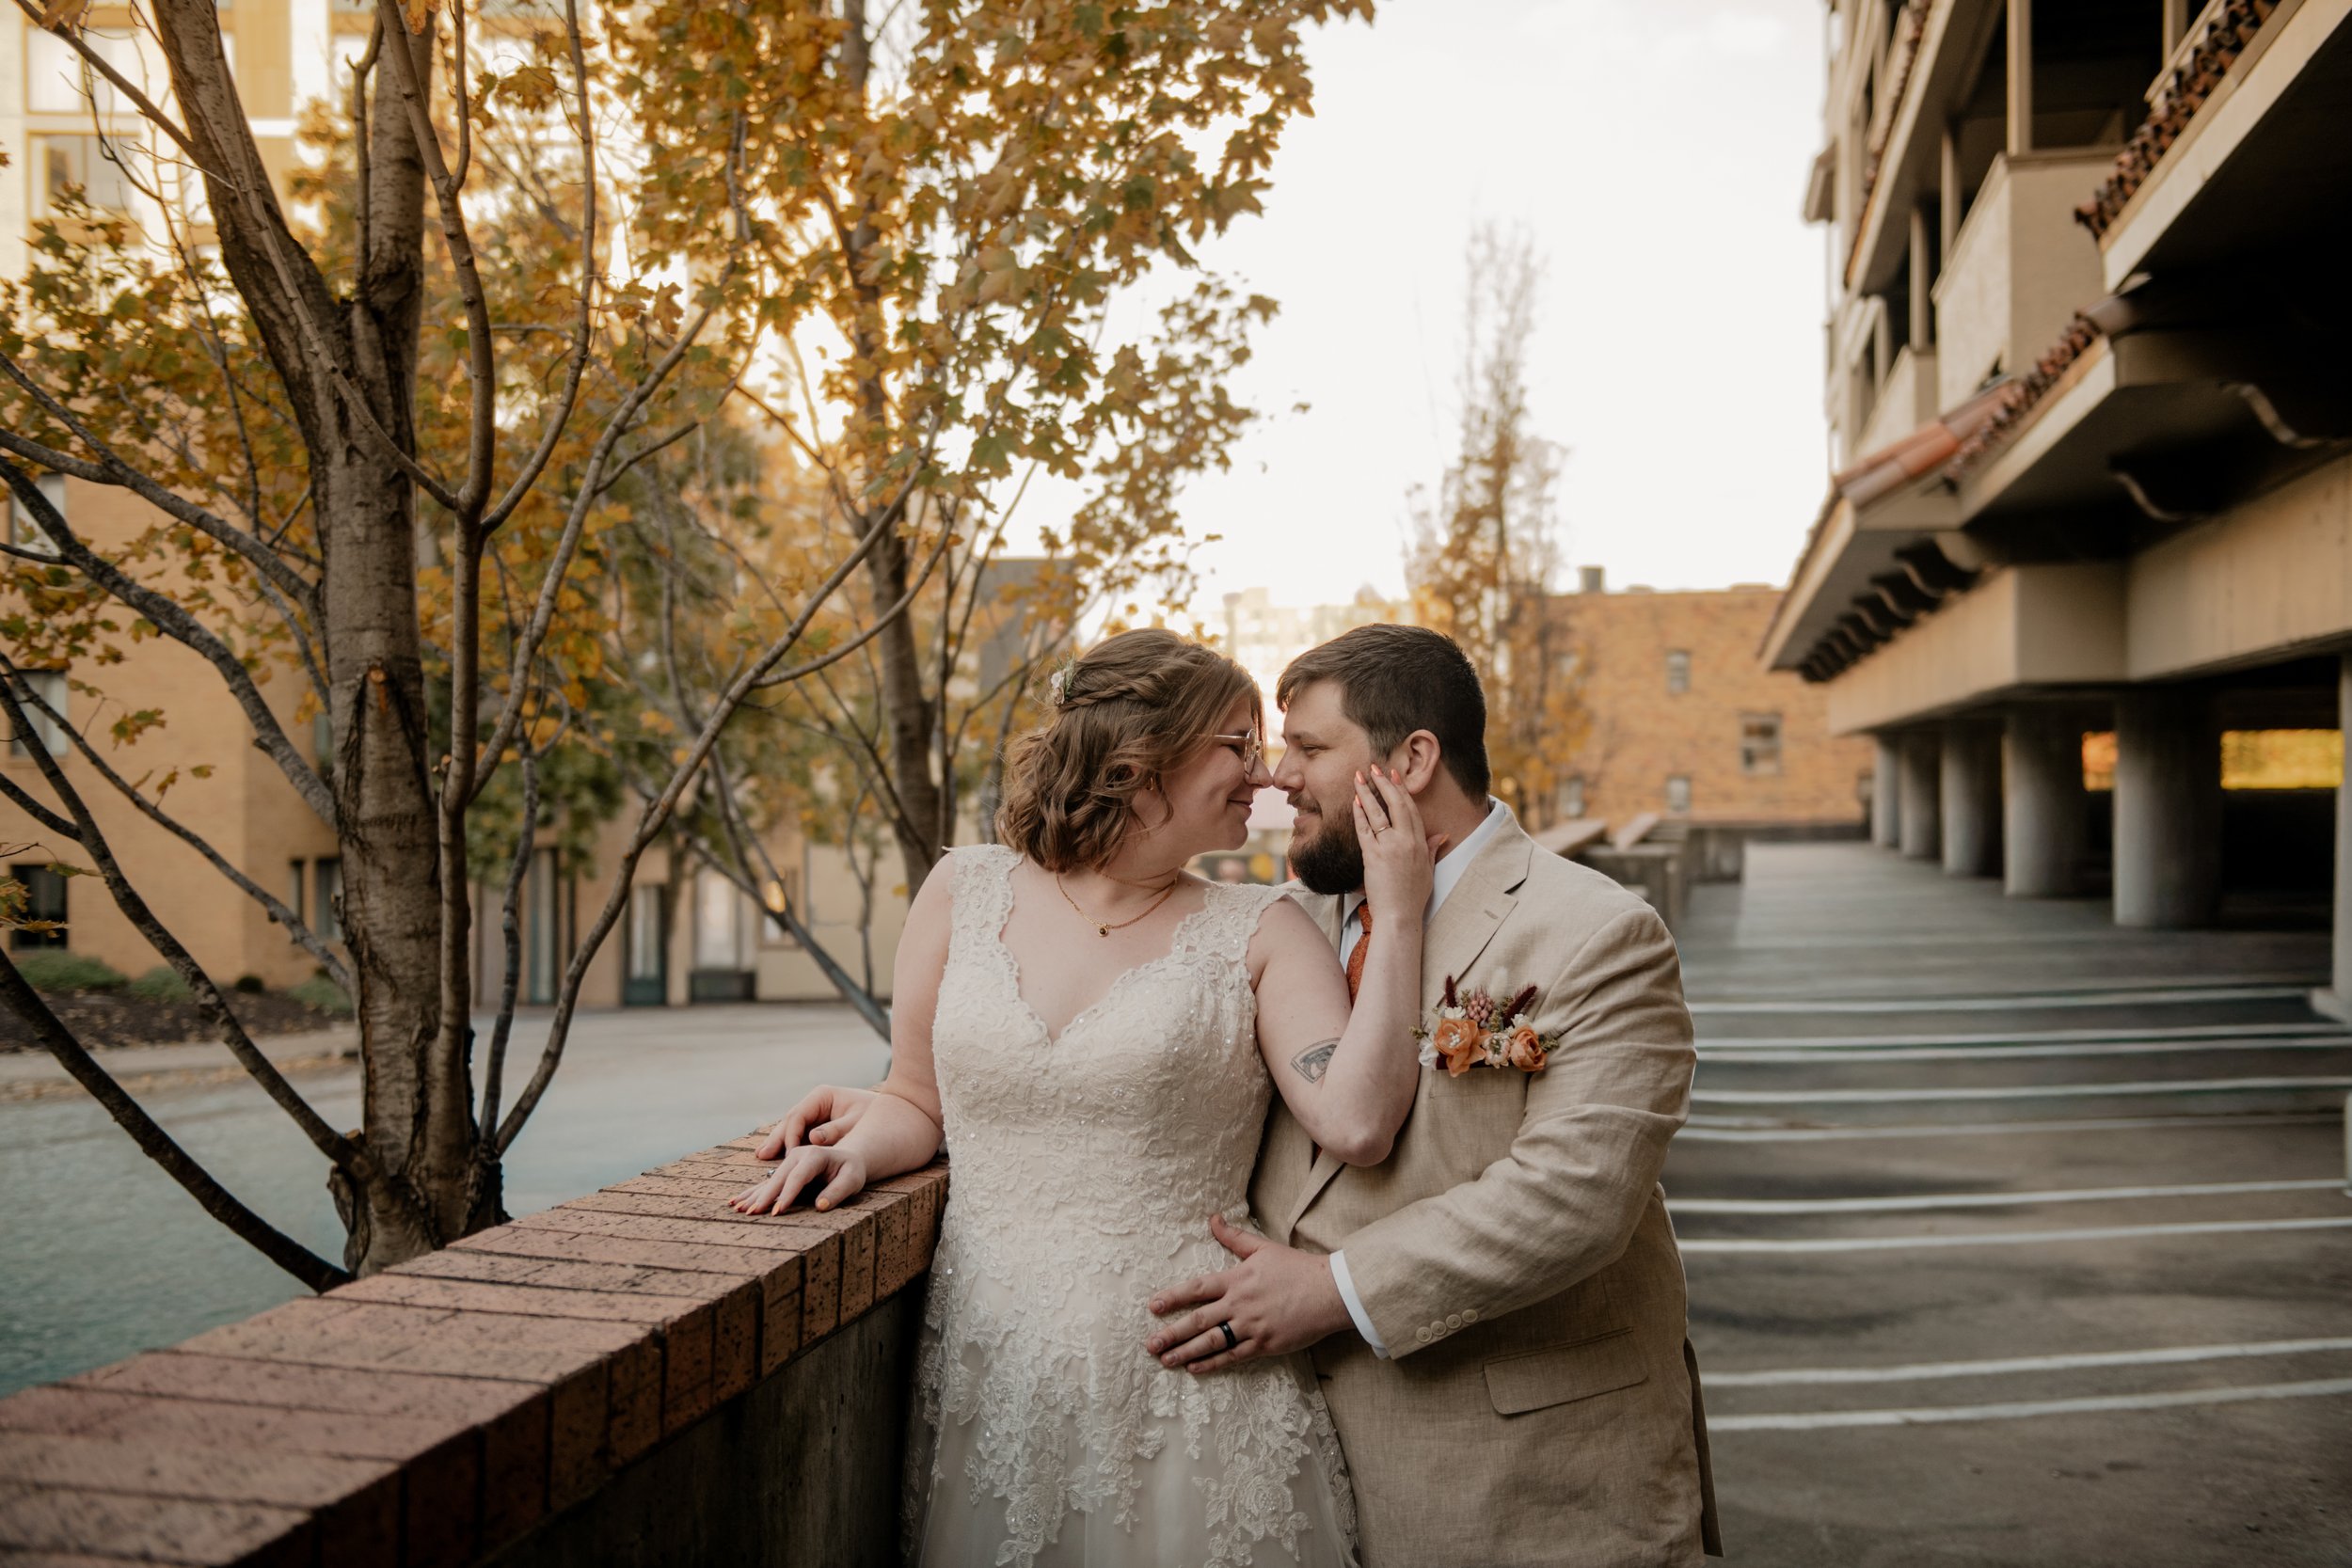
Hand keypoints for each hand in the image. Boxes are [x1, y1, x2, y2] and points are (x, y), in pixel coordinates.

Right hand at [729, 1142, 867, 1214]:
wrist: (848, 1158)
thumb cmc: (852, 1171)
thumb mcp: (852, 1180)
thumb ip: (837, 1191)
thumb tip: (820, 1205)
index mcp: (815, 1155)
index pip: (798, 1177)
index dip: (787, 1194)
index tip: (778, 1211)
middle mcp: (799, 1155)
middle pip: (779, 1178)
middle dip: (765, 1196)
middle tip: (752, 1214)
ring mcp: (789, 1161)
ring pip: (769, 1180)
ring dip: (753, 1195)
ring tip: (737, 1209)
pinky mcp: (785, 1170)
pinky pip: (766, 1183)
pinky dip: (751, 1193)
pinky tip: (736, 1202)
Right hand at [755, 1083, 876, 1159]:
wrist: (889, 1112)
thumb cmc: (873, 1116)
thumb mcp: (856, 1123)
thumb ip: (836, 1130)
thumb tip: (813, 1138)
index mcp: (822, 1096)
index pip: (799, 1116)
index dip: (791, 1135)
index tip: (790, 1155)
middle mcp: (814, 1102)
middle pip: (790, 1120)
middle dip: (777, 1138)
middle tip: (763, 1155)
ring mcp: (813, 1112)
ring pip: (790, 1127)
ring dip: (777, 1142)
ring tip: (763, 1156)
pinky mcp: (815, 1123)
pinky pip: (797, 1134)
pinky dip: (787, 1145)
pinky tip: (776, 1156)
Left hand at [1144, 1214, 1353, 1372]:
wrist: (1330, 1292)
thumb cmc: (1297, 1268)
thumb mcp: (1263, 1248)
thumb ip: (1234, 1237)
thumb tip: (1212, 1218)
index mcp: (1237, 1279)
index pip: (1197, 1289)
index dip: (1173, 1297)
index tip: (1153, 1306)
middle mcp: (1239, 1304)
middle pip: (1198, 1321)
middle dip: (1171, 1333)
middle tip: (1150, 1344)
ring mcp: (1251, 1327)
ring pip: (1211, 1342)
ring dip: (1186, 1352)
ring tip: (1165, 1360)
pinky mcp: (1264, 1345)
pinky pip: (1233, 1356)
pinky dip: (1212, 1363)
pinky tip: (1195, 1368)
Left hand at [1354, 767, 1443, 921]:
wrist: (1399, 915)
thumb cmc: (1413, 896)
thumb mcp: (1428, 871)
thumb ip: (1432, 849)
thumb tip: (1442, 835)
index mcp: (1420, 843)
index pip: (1411, 809)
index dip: (1402, 790)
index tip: (1394, 775)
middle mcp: (1406, 842)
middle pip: (1396, 805)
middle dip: (1385, 783)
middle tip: (1375, 767)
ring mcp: (1389, 847)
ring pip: (1377, 813)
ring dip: (1367, 792)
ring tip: (1359, 777)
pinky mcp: (1372, 856)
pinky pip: (1364, 829)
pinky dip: (1359, 814)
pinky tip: (1355, 801)